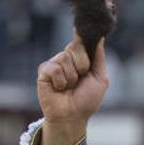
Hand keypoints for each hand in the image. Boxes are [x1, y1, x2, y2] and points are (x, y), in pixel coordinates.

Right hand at [37, 30, 107, 144]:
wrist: (72, 117)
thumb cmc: (86, 101)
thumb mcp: (100, 79)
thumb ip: (99, 57)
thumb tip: (100, 37)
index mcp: (80, 59)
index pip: (81, 41)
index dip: (82, 36)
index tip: (80, 27)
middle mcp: (66, 59)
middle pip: (75, 46)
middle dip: (82, 64)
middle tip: (80, 80)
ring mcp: (54, 64)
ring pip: (65, 58)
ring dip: (72, 77)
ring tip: (69, 87)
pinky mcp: (43, 72)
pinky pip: (54, 68)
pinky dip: (60, 81)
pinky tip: (59, 89)